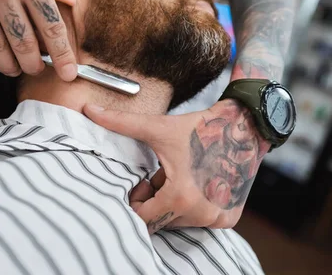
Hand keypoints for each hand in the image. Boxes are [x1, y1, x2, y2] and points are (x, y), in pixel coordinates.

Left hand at [83, 100, 269, 232]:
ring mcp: (217, 218)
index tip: (144, 182)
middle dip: (156, 201)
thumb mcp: (158, 128)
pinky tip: (200, 184)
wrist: (243, 126)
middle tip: (163, 177)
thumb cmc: (199, 128)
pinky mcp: (229, 218)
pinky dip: (194, 207)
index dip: (138, 199)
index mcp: (179, 197)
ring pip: (179, 222)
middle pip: (161, 221)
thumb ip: (120, 123)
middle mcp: (201, 213)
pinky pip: (199, 220)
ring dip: (174, 204)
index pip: (142, 218)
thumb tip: (88, 109)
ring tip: (181, 178)